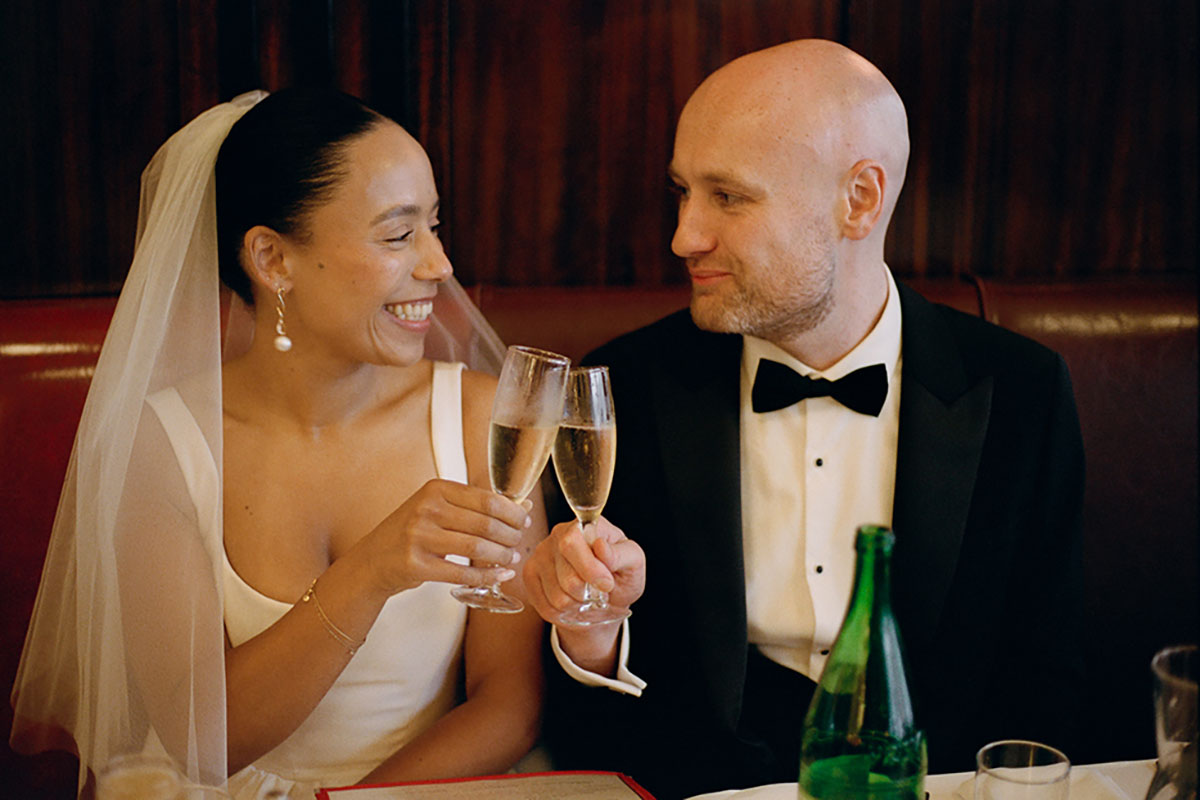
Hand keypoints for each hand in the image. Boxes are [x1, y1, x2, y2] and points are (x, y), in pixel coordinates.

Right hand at [358, 479, 529, 594]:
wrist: (372, 560)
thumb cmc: (412, 532)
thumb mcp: (438, 509)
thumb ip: (476, 506)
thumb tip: (523, 505)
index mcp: (436, 489)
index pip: (487, 500)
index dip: (512, 512)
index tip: (524, 520)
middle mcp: (426, 509)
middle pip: (485, 523)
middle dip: (510, 535)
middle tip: (519, 542)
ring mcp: (419, 537)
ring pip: (476, 547)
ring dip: (501, 556)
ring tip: (511, 558)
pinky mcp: (416, 565)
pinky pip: (462, 572)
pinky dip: (486, 576)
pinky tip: (499, 576)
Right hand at [522, 516, 645, 621]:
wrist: (604, 599)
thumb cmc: (620, 575)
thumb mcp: (634, 563)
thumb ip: (622, 554)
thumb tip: (600, 547)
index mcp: (585, 525)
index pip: (572, 541)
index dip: (590, 569)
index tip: (607, 584)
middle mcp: (558, 533)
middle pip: (566, 575)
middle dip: (588, 593)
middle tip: (599, 593)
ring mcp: (541, 554)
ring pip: (557, 596)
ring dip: (578, 605)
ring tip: (586, 597)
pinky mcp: (530, 574)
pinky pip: (546, 605)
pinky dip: (565, 612)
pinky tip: (573, 603)